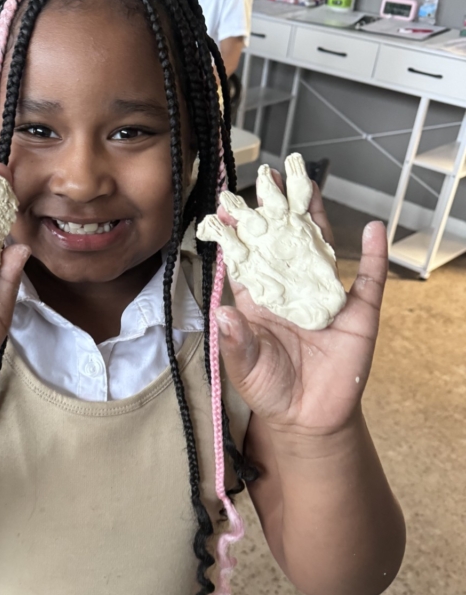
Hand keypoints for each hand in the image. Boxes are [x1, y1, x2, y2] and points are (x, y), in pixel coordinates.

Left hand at [214, 167, 387, 438]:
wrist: (308, 418)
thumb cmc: (271, 390)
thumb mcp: (245, 369)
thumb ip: (235, 343)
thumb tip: (220, 315)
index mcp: (261, 301)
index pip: (248, 260)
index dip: (240, 234)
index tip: (226, 205)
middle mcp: (292, 291)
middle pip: (285, 243)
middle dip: (278, 211)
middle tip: (270, 176)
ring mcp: (325, 298)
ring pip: (322, 250)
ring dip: (317, 218)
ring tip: (310, 185)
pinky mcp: (357, 313)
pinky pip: (369, 280)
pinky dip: (375, 255)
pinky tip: (374, 230)